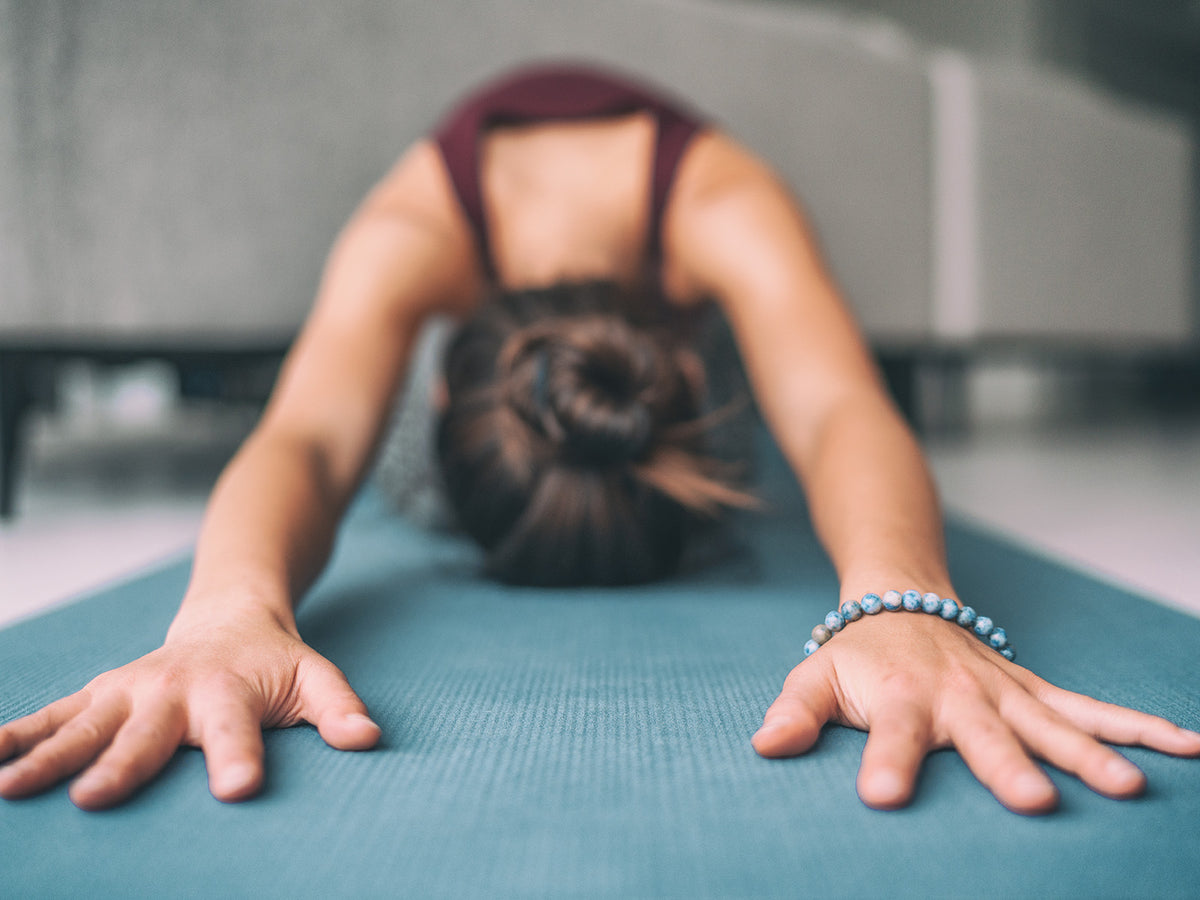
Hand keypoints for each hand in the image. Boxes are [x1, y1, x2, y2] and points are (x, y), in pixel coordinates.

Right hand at [0, 613, 379, 809]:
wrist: (230, 618)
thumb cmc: (274, 664)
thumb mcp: (315, 678)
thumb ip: (339, 707)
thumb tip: (368, 738)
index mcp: (230, 691)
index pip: (236, 730)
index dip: (238, 757)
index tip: (235, 788)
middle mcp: (172, 690)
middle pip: (146, 733)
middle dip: (121, 765)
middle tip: (93, 799)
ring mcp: (130, 691)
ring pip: (85, 724)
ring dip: (47, 754)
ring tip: (10, 786)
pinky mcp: (101, 693)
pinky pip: (54, 714)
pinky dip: (18, 733)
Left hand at [752, 611, 1199, 813]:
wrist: (901, 599)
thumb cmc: (855, 653)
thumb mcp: (814, 677)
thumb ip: (794, 712)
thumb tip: (763, 746)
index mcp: (899, 697)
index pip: (891, 734)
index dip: (885, 762)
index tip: (882, 796)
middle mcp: (957, 695)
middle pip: (983, 733)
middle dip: (1007, 765)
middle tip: (1033, 802)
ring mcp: (1002, 691)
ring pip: (1051, 721)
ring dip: (1090, 751)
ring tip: (1127, 787)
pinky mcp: (1030, 689)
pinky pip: (1087, 706)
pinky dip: (1136, 724)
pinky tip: (1186, 745)